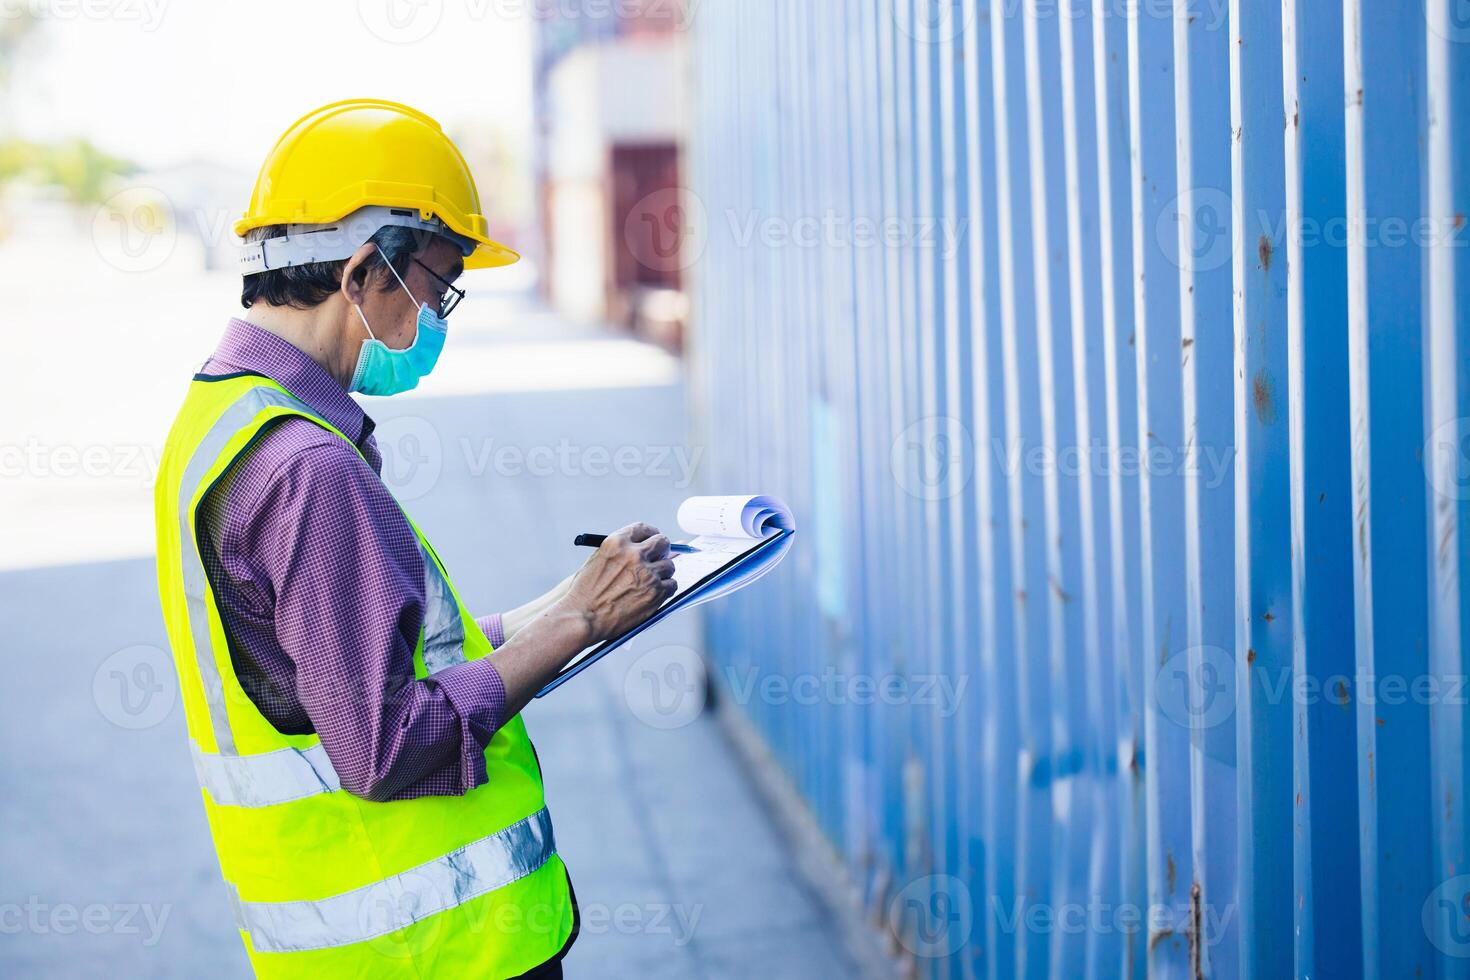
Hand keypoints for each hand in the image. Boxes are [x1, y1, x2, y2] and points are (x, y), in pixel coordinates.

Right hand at [559, 523, 676, 643]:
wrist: (583, 617)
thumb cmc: (585, 593)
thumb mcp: (597, 561)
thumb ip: (620, 552)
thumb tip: (644, 547)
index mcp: (617, 543)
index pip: (643, 529)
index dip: (650, 534)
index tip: (653, 539)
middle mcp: (634, 555)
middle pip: (662, 542)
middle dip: (662, 549)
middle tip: (659, 557)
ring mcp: (647, 574)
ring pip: (669, 565)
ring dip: (663, 572)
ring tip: (649, 581)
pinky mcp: (655, 592)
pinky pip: (671, 584)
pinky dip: (665, 589)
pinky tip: (654, 592)